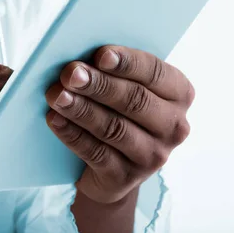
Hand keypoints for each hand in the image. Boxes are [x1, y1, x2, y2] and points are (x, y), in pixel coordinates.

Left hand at [45, 45, 193, 203]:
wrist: (111, 167)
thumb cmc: (117, 111)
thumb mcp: (124, 88)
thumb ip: (111, 71)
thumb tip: (81, 59)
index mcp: (178, 94)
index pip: (155, 73)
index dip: (127, 62)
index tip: (101, 54)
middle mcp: (173, 126)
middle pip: (134, 100)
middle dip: (99, 84)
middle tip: (70, 73)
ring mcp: (153, 156)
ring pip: (114, 128)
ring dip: (81, 109)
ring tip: (57, 95)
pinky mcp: (126, 177)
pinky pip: (96, 153)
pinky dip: (72, 134)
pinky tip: (55, 119)